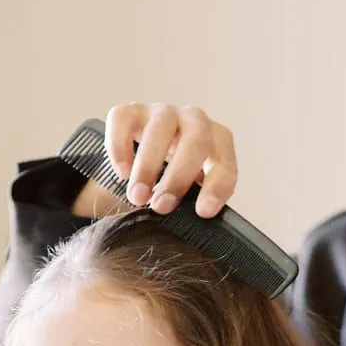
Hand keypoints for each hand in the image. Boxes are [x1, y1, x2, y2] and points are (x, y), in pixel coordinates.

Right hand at [94, 103, 239, 218]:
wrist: (147, 157)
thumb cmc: (176, 180)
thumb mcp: (193, 191)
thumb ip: (197, 203)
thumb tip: (197, 233)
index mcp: (217, 141)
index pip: (224, 160)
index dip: (216, 186)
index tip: (203, 212)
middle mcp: (193, 121)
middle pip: (195, 139)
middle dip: (178, 176)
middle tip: (161, 207)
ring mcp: (162, 112)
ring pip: (160, 127)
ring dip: (148, 166)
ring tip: (137, 197)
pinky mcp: (131, 111)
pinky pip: (123, 118)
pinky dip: (120, 146)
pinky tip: (121, 172)